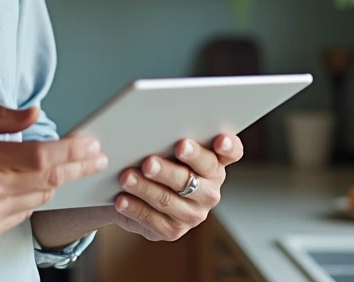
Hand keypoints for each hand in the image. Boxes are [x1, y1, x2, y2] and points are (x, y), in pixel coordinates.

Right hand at [0, 106, 107, 245]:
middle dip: (77, 167)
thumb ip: (1, 118)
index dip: (72, 150)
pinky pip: (21, 216)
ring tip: (65, 169)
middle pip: (49, 180)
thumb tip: (35, 113)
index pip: (43, 156)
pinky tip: (28, 187)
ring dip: (55, 183)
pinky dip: (30, 199)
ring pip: (39, 199)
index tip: (91, 143)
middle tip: (96, 157)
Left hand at [110, 134, 242, 241]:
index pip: (232, 153)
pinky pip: (153, 220)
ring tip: (126, 177)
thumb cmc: (154, 158)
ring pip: (168, 200)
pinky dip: (135, 208)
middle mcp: (209, 189)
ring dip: (145, 188)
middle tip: (148, 162)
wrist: (133, 192)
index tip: (219, 139)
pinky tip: (121, 199)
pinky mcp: (174, 230)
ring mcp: (194, 212)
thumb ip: (166, 135)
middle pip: (192, 179)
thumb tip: (151, 125)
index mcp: (214, 163)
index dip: (228, 146)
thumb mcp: (163, 144)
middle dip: (168, 171)